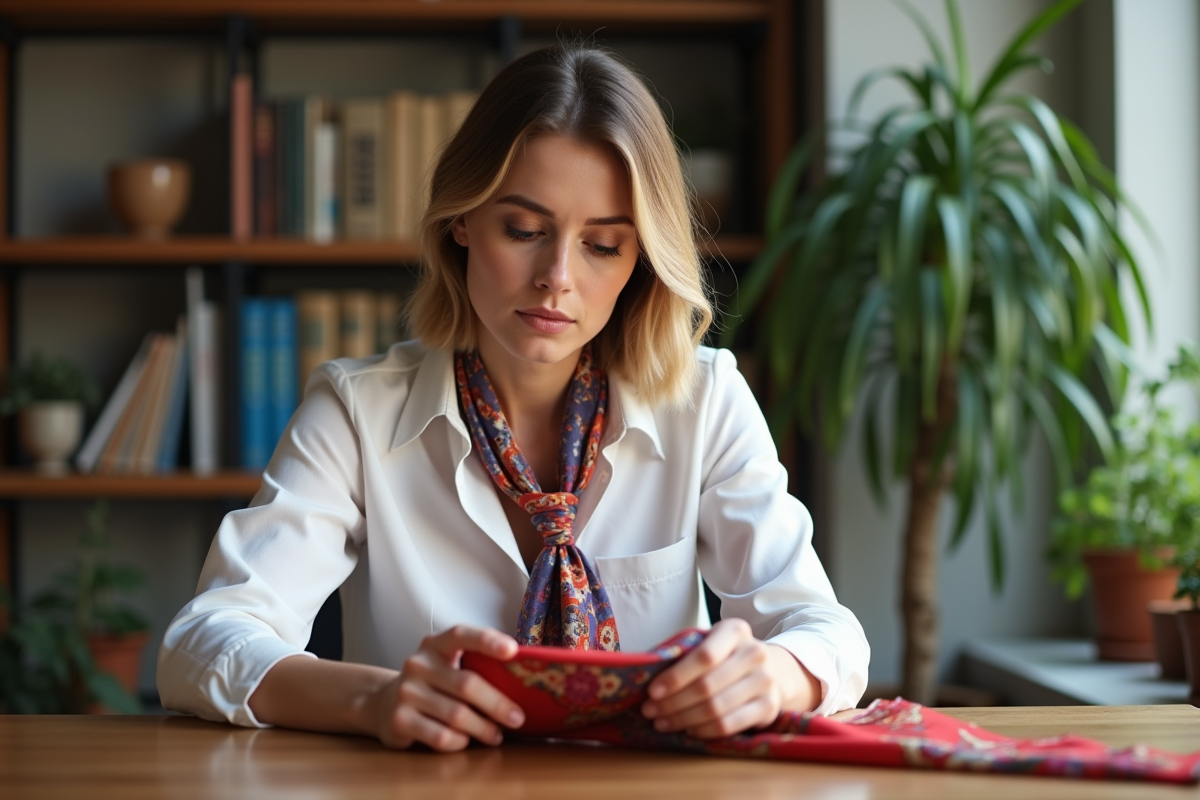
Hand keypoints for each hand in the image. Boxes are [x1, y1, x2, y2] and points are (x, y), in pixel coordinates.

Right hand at [368, 625, 525, 750]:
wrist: (383, 704)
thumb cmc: (432, 684)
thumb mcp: (447, 666)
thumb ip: (475, 666)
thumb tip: (523, 679)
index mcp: (435, 645)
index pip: (461, 635)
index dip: (487, 641)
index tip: (513, 651)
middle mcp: (418, 664)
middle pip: (467, 684)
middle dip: (497, 704)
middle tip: (518, 718)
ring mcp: (406, 692)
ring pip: (456, 715)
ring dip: (483, 728)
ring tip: (497, 736)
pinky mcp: (399, 720)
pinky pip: (440, 736)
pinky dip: (460, 742)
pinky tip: (466, 741)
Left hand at [640, 618, 820, 738]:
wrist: (774, 669)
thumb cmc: (728, 655)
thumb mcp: (712, 642)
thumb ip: (686, 652)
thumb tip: (647, 672)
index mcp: (736, 631)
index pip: (704, 656)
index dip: (676, 677)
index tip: (652, 691)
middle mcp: (755, 653)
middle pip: (707, 686)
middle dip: (673, 702)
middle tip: (650, 711)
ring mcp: (765, 682)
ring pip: (716, 709)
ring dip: (683, 719)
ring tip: (662, 722)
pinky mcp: (769, 708)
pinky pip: (729, 725)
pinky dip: (703, 731)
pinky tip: (688, 729)